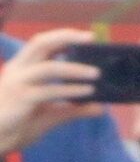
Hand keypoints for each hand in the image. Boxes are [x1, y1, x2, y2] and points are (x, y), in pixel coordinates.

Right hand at [0, 29, 101, 154]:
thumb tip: (100, 108)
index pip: (41, 43)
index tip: (87, 36)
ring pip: (49, 67)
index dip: (63, 36)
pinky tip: (87, 92)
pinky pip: (48, 91)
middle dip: (66, 36)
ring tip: (96, 74)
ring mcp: (17, 83)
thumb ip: (73, 109)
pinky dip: (70, 89)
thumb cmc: (17, 125)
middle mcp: (17, 70)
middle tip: (90, 38)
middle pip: (40, 43)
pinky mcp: (20, 99)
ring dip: (75, 69)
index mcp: (22, 68)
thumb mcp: (50, 115)